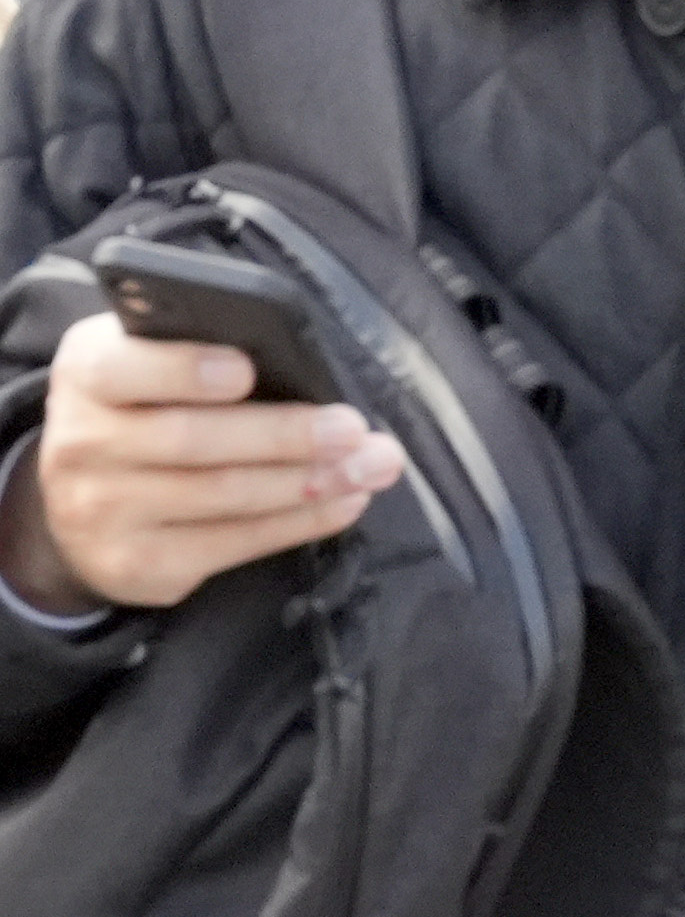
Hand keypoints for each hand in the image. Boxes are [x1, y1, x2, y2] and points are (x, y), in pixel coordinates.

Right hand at [2, 323, 397, 611]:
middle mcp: (81, 443)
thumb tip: (304, 366)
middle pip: (192, 439)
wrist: (82, 504)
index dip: (182, 369)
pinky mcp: (136, 564)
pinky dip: (302, 522)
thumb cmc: (147, 411)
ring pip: (223, 495)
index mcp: (87, 373)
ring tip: (371, 465)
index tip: (245, 369)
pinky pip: (234, 543)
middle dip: (284, 435)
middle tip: (351, 429)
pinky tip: (346, 501)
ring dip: (312, 481)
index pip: (120, 368)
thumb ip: (205, 352)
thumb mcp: (153, 365)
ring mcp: (101, 510)